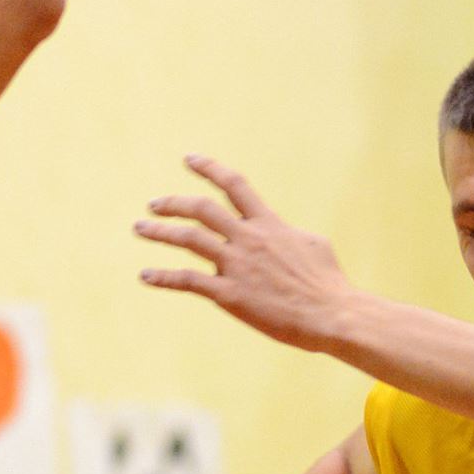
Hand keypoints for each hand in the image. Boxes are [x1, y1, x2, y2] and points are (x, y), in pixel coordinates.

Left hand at [135, 156, 353, 351]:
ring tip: (140, 228)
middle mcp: (249, 239)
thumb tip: (283, 231)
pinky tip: (146, 276)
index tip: (189, 160)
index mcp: (269, 224)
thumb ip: (288, 234)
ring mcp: (238, 265)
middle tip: (154, 204)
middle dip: (174, 203)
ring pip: (189, 238)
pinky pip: (188, 281)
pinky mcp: (230, 295)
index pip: (235, 185)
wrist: (332, 313)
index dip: (209, 168)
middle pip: (202, 209)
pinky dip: (164, 277)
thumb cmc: (328, 283)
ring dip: (160, 231)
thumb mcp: (313, 245)